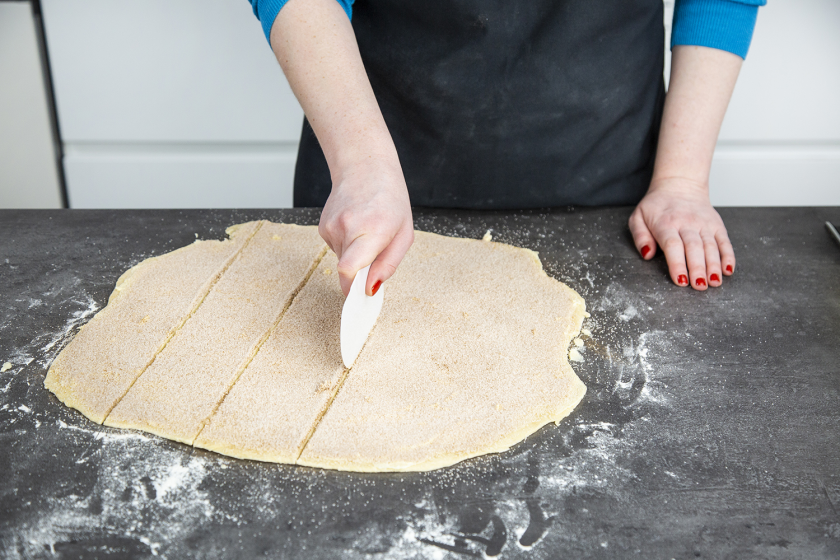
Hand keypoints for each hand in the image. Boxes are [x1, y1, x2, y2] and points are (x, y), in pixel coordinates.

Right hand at [319, 159, 413, 295]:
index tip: (360, 297)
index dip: (352, 289)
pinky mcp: (322, 227)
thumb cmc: (390, 200)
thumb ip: (388, 265)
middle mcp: (347, 228)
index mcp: (372, 230)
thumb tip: (371, 290)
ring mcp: (331, 227)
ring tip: (367, 233)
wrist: (365, 167)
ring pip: (342, 261)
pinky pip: (337, 249)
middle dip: (360, 274)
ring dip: (356, 256)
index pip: (349, 269)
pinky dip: (347, 245)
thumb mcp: (404, 234)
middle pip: (347, 272)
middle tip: (375, 259)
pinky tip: (355, 226)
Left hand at [628, 177, 734, 289]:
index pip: (673, 245)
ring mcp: (704, 223)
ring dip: (714, 266)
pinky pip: (724, 241)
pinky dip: (728, 256)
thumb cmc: (656, 206)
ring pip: (711, 246)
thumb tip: (647, 254)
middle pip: (694, 247)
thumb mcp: (638, 217)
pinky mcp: (716, 224)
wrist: (679, 185)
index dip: (677, 264)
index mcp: (666, 223)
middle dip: (698, 268)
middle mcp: (687, 223)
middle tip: (699, 286)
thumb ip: (640, 236)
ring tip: (714, 282)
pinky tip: (728, 270)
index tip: (680, 280)